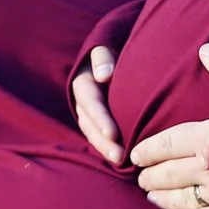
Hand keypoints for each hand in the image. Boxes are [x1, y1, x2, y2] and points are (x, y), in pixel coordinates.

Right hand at [71, 46, 122, 166]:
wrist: (112, 56)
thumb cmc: (113, 49)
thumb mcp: (105, 46)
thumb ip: (103, 56)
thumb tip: (104, 74)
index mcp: (83, 83)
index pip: (90, 103)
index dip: (100, 119)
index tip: (112, 134)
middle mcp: (83, 102)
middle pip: (90, 125)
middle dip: (103, 142)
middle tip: (120, 156)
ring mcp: (89, 113)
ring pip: (93, 135)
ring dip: (106, 149)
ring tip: (123, 162)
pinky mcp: (99, 121)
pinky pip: (101, 136)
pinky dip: (110, 147)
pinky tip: (125, 159)